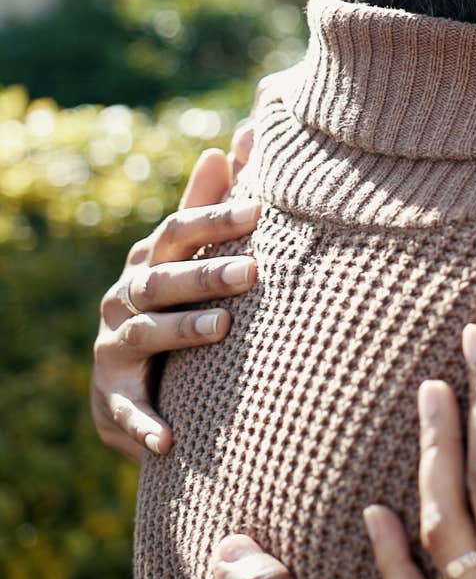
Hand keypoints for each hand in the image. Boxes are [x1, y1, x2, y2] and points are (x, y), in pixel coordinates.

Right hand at [92, 125, 259, 458]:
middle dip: (206, 274)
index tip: (259, 209)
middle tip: (253, 272)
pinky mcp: (113, 397)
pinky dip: (146, 425)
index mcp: (151, 259)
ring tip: (223, 329)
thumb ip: (211, 204)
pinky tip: (170, 440)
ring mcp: (115, 346)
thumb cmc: (178, 301)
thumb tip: (236, 139)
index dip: (215, 217)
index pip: (179, 230)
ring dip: (184, 331)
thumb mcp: (190, 255)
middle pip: (164, 279)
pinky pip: (128, 412)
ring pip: (149, 334)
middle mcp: (126, 297)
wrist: (137, 380)